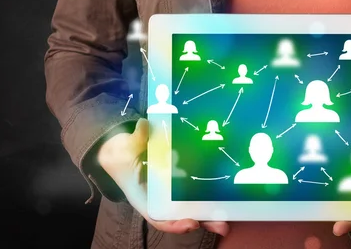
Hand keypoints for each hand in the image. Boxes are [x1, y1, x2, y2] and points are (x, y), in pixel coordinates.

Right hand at [98, 118, 229, 235]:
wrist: (122, 149)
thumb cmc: (121, 153)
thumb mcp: (125, 146)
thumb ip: (136, 138)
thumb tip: (144, 125)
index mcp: (144, 196)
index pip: (159, 217)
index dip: (175, 224)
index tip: (191, 223)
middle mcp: (160, 198)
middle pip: (183, 216)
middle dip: (203, 221)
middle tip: (223, 225)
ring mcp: (172, 191)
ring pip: (193, 206)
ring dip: (211, 213)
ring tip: (229, 218)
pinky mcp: (181, 179)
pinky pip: (196, 190)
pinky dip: (209, 194)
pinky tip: (227, 193)